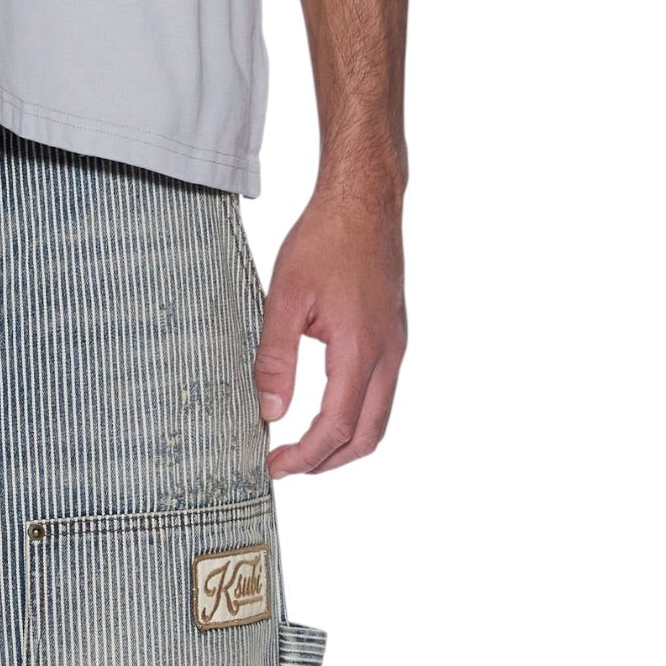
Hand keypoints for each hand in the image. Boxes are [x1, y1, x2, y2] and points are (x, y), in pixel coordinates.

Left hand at [254, 186, 406, 475]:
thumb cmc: (325, 238)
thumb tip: (269, 411)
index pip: (336, 427)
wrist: (364, 199)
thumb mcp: (285, 295)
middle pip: (367, 436)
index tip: (274, 466)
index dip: (305, 456)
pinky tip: (325, 404)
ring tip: (302, 444)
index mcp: (360, 349)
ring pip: (379, 417)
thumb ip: (276, 356)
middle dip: (328, 461)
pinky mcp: (394, 334)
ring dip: (344, 441)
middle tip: (287, 465)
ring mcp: (396, 345)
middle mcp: (388, 355)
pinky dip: (355, 413)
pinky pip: (381, 392)